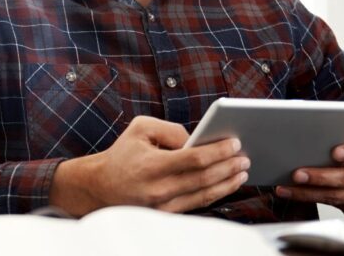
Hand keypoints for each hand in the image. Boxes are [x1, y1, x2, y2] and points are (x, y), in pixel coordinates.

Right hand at [49, 116, 249, 215]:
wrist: (99, 186)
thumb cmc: (123, 154)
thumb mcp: (140, 128)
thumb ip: (171, 129)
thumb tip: (197, 139)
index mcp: (151, 165)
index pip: (193, 159)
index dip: (218, 151)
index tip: (234, 143)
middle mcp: (158, 189)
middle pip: (203, 178)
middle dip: (228, 167)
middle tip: (244, 157)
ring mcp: (162, 206)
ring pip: (204, 195)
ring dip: (227, 183)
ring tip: (242, 171)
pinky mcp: (165, 215)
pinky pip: (196, 204)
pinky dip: (215, 194)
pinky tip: (226, 184)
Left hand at [274, 137, 343, 214]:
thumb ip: (340, 136)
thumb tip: (308, 132)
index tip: (334, 152)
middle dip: (320, 177)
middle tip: (297, 174)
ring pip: (338, 197)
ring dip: (308, 193)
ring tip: (286, 188)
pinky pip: (332, 205)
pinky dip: (309, 199)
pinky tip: (292, 193)